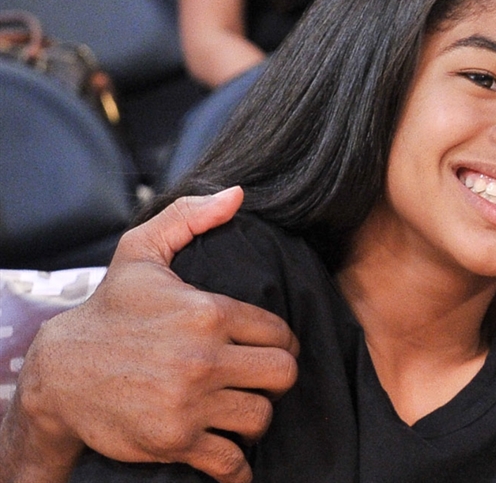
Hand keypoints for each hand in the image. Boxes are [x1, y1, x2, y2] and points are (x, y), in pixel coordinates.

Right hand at [2, 188, 298, 482]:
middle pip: (282, 374)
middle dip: (275, 378)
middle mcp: (203, 358)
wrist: (58, 374)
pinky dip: (237, 466)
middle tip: (259, 379)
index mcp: (207, 312)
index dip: (280, 342)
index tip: (268, 348)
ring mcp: (190, 402)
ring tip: (241, 408)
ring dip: (256, 417)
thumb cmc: (109, 311)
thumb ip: (189, 218)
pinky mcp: (175, 440)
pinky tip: (233, 456)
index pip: (279, 332)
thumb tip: (238, 195)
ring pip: (262, 416)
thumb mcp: (141, 254)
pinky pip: (230, 461)